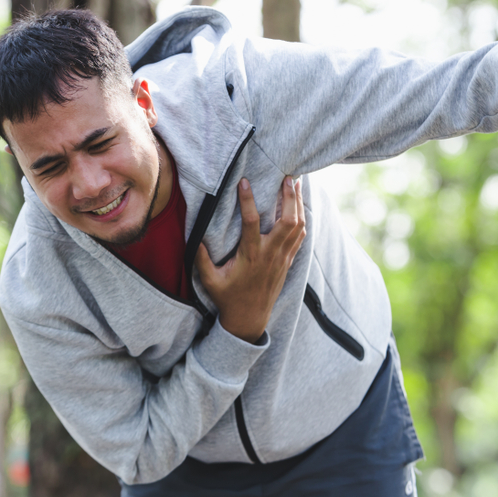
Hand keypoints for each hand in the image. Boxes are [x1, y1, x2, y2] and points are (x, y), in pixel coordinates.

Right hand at [196, 176, 305, 342]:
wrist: (249, 319)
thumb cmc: (228, 298)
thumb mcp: (209, 280)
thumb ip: (201, 258)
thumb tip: (195, 236)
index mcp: (250, 256)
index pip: (252, 222)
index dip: (248, 200)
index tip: (244, 182)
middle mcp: (270, 254)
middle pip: (287, 221)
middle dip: (289, 197)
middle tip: (287, 177)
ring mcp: (282, 258)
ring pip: (298, 227)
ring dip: (299, 205)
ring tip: (296, 185)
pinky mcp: (288, 262)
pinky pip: (301, 238)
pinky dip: (302, 220)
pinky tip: (300, 207)